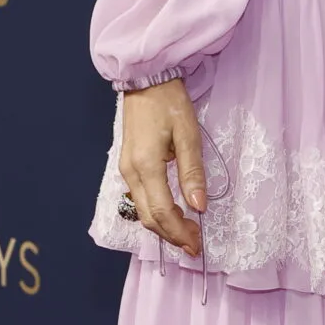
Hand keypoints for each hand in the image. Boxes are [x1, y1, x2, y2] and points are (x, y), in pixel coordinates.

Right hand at [120, 79, 206, 255]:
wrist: (145, 80)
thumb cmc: (169, 103)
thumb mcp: (188, 134)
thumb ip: (192, 172)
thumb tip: (199, 206)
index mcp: (146, 166)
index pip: (162, 211)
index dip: (179, 232)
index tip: (197, 244)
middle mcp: (131, 172)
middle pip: (148, 217)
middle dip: (172, 235)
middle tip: (194, 244)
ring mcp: (126, 170)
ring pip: (142, 210)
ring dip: (164, 226)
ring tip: (187, 232)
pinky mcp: (128, 166)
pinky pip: (140, 199)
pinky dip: (156, 212)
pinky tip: (173, 213)